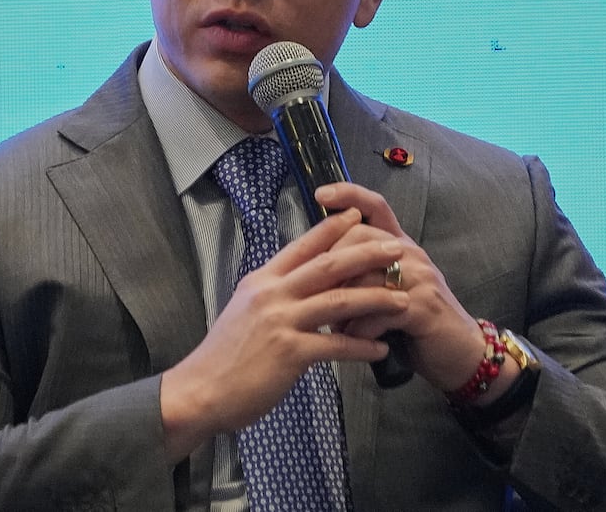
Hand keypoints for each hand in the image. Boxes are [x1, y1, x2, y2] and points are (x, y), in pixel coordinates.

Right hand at [159, 207, 410, 458]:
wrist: (200, 390)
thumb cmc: (223, 355)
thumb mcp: (244, 310)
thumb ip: (272, 294)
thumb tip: (297, 282)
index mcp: (262, 280)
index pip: (302, 246)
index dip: (332, 228)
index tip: (357, 215)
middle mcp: (272, 293)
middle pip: (328, 265)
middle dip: (366, 253)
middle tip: (396, 247)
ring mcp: (281, 321)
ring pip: (338, 301)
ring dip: (376, 299)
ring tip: (404, 299)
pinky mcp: (290, 353)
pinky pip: (336, 346)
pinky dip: (363, 346)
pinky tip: (382, 348)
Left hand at [311, 181, 507, 399]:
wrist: (462, 354)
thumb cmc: (418, 323)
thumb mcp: (391, 291)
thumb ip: (365, 273)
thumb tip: (320, 269)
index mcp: (401, 246)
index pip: (376, 206)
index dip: (349, 194)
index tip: (320, 192)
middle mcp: (411, 255)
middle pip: (362, 235)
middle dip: (333, 263)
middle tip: (317, 291)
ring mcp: (419, 279)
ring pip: (366, 274)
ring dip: (342, 303)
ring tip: (333, 324)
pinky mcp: (423, 308)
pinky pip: (378, 310)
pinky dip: (359, 329)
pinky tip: (352, 340)